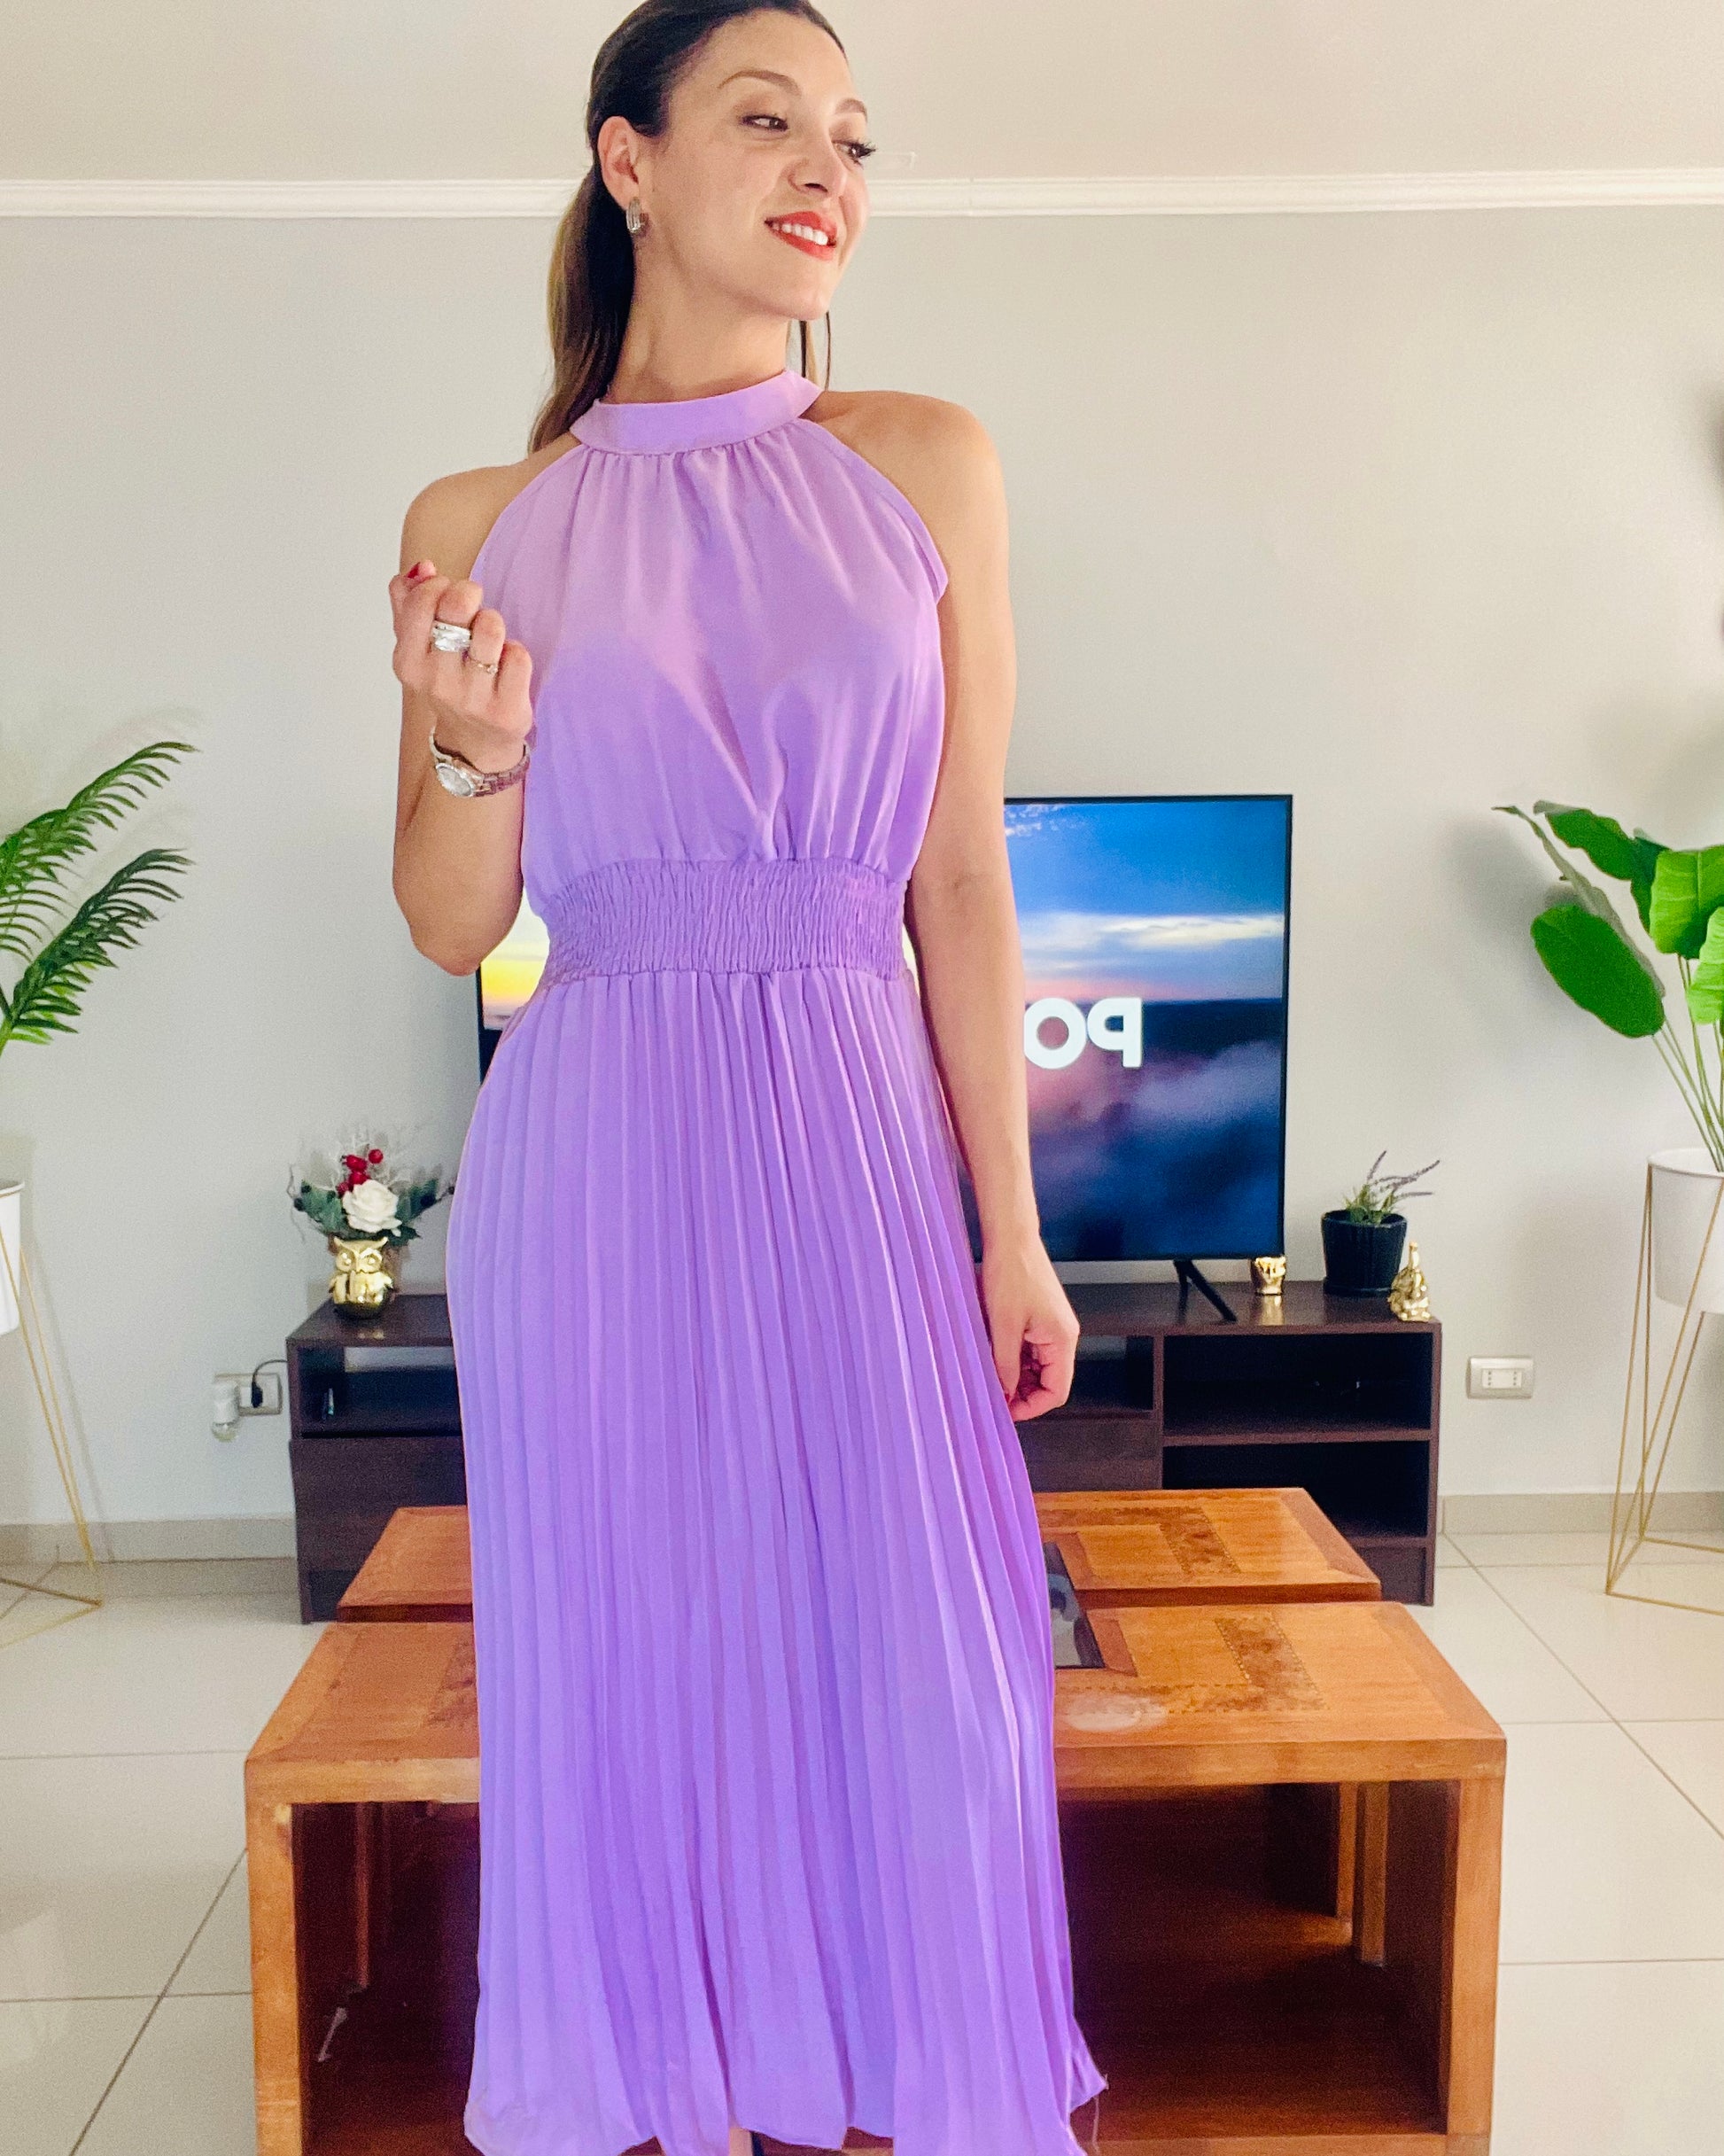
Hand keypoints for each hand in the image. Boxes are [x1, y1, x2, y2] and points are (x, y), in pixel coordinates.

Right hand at [390, 559, 533, 771]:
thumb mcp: (417, 647)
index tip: (446, 593)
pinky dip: (517, 652)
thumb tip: (423, 568)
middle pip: (457, 606)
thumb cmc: (448, 683)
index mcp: (409, 663)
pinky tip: (507, 666)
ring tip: (490, 638)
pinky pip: (519, 655)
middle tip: (473, 606)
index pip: (422, 600)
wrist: (474, 743)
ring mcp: (472, 698)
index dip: (440, 585)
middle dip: (469, 594)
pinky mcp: (506, 710)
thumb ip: (408, 603)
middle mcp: (437, 682)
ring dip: (494, 622)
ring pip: (490, 627)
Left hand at [978, 1235, 1079, 1420]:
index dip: (1032, 1406)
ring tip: (988, 1374)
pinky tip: (991, 1355)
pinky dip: (1012, 1357)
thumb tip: (1005, 1394)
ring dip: (1015, 1374)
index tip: (1006, 1411)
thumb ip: (1005, 1365)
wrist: (1011, 1237)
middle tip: (992, 1396)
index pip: (1058, 1391)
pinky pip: (1028, 1349)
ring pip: (1036, 1366)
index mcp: (1062, 1339)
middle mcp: (1062, 1335)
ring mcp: (1051, 1327)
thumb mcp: (1003, 1326)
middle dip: (1022, 1392)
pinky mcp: (1039, 1318)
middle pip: (1048, 1380)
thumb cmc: (1011, 1273)